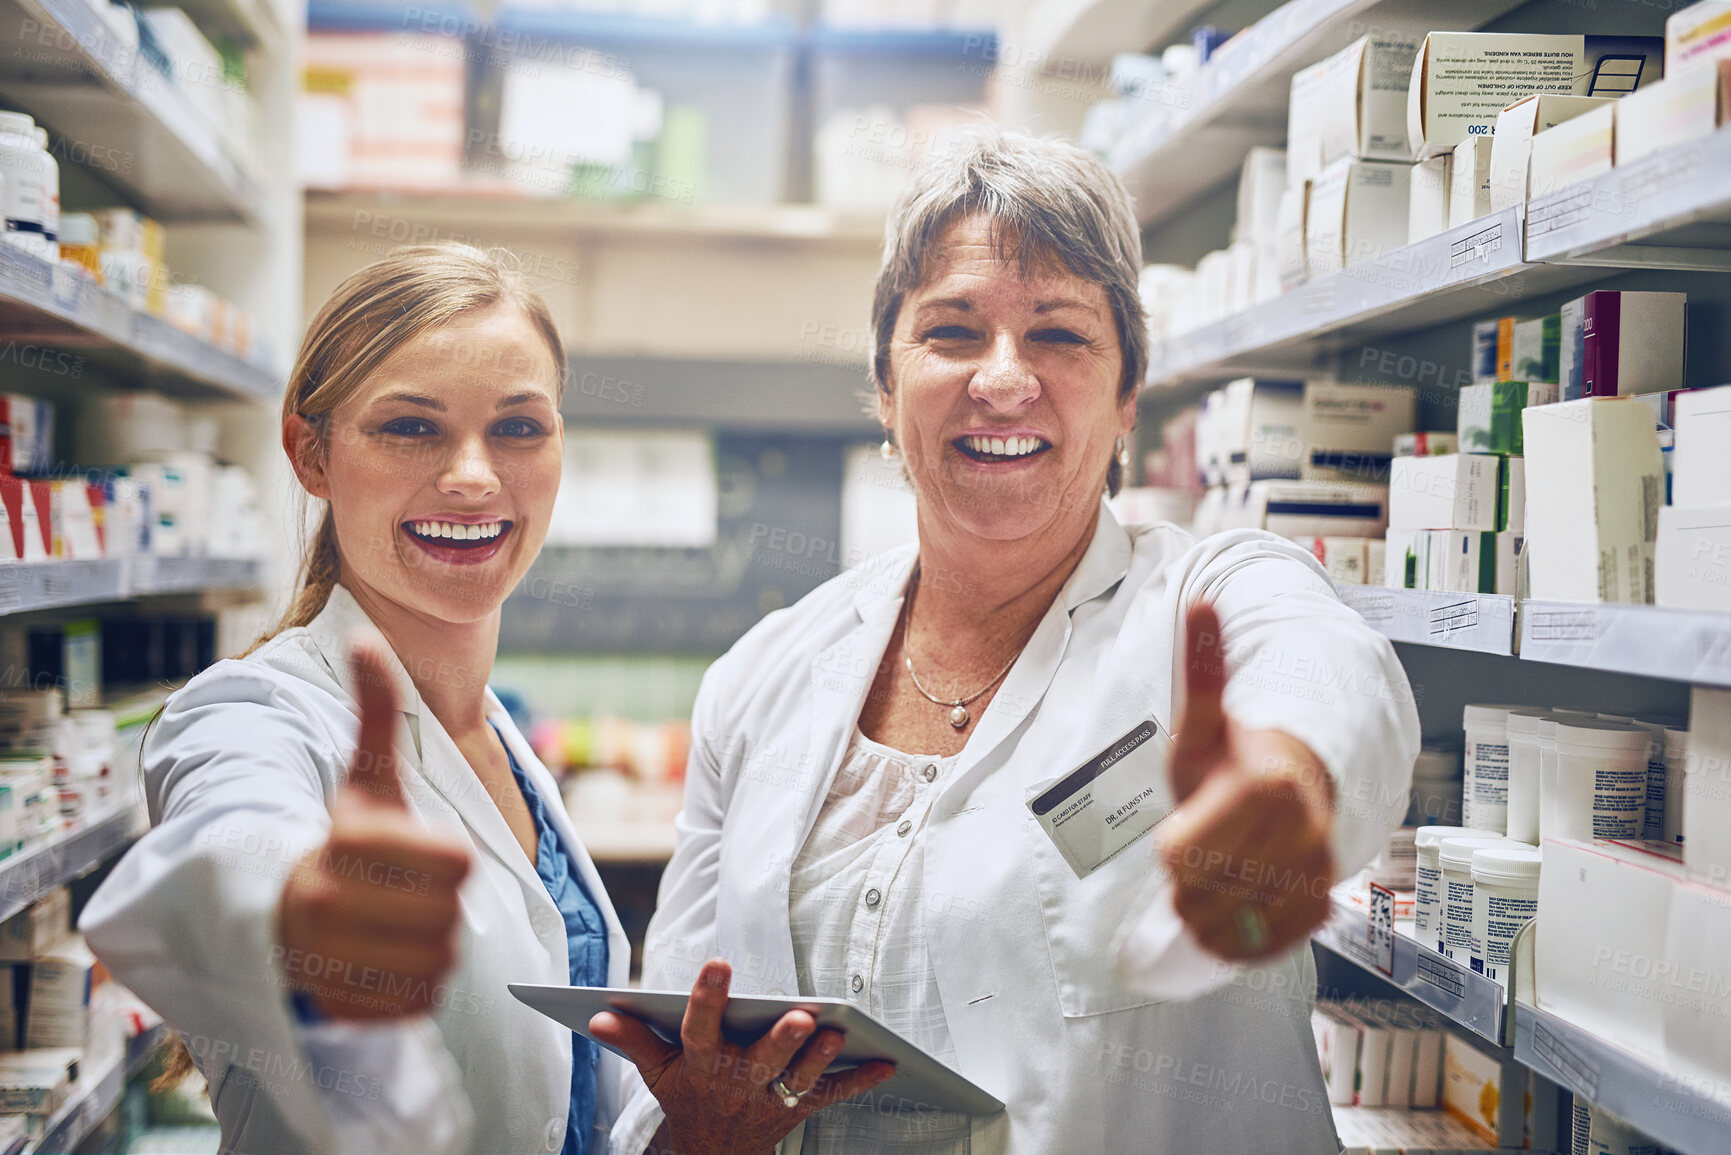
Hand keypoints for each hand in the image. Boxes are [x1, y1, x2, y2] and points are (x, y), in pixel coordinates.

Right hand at [277, 640, 472, 1019]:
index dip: (450, 859)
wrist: (282, 913)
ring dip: (430, 946)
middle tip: (407, 895)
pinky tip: (383, 962)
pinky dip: (414, 987)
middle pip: (450, 916)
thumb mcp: (364, 778)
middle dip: (440, 905)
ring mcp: (328, 961)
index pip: (458, 864)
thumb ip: (376, 711)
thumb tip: (368, 638)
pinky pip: (418, 1003)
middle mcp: (327, 904)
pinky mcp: (337, 1007)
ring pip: (439, 962)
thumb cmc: (342, 840)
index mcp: (345, 844)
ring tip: (395, 926)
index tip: (417, 854)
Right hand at [591, 959, 894, 1154]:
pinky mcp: (797, 1109)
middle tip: (799, 1017)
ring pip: (798, 1079)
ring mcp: (769, 1098)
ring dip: (819, 1059)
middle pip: (759, 1061)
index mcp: (700, 1064)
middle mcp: (736, 1082)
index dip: (706, 998)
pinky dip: (860, 1082)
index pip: (699, 1028)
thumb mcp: (655, 1071)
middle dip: (780, 1042)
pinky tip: (886, 1063)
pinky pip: (831, 1096)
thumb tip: (598, 1013)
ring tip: (839, 1032)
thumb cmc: (687, 1095)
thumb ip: (632, 1039)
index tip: (718, 965)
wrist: (711, 1154)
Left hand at [1158, 603, 1335, 961]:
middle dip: (1185, 880)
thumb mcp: (1204, 720)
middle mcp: (1302, 833)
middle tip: (1198, 852)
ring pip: (1226, 926)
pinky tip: (1233, 908)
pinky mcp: (1319, 910)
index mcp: (1266, 785)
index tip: (1181, 828)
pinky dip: (1236, 939)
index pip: (1179, 855)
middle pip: (1199, 892)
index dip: (1170, 848)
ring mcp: (1315, 875)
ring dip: (1205, 912)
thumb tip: (1201, 604)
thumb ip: (1202, 669)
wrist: (1295, 790)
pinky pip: (1260, 947)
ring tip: (1214, 879)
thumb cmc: (1236, 758)